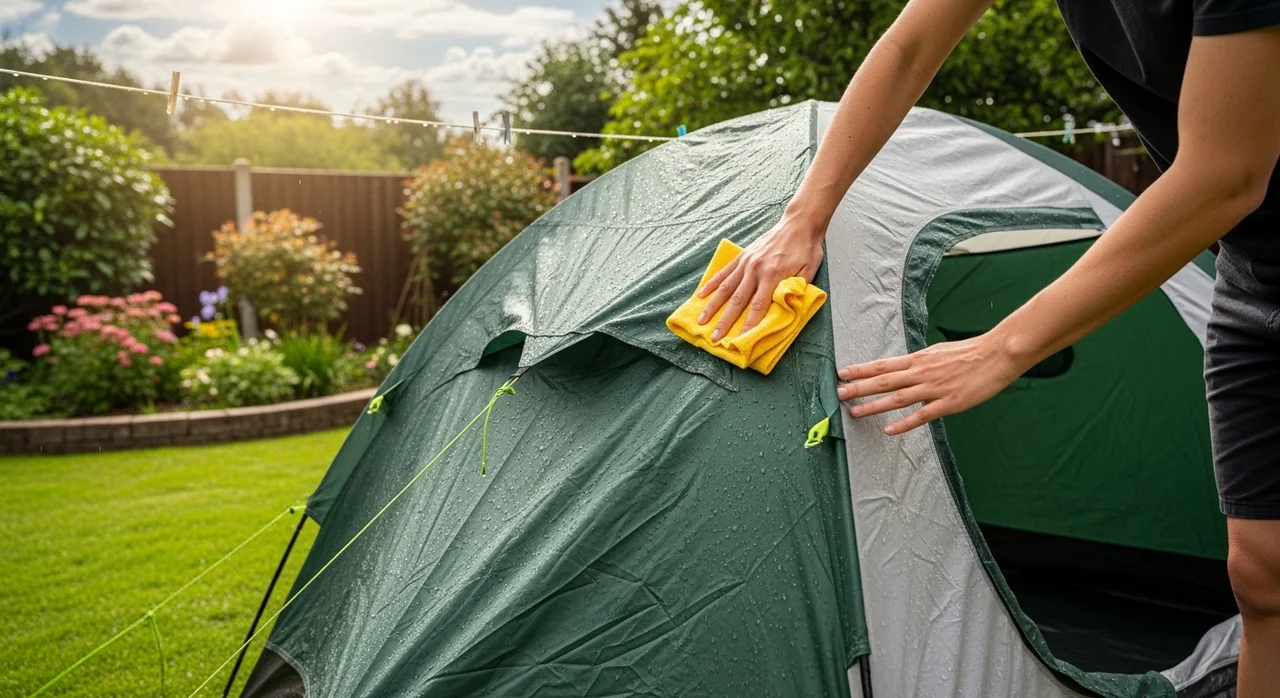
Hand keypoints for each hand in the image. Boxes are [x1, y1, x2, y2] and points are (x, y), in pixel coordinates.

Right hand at [696, 213, 825, 340]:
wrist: (799, 224)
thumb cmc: (806, 249)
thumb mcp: (809, 271)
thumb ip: (797, 289)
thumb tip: (785, 307)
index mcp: (772, 275)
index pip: (758, 306)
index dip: (749, 325)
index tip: (740, 340)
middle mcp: (755, 269)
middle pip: (737, 300)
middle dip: (725, 321)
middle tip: (715, 337)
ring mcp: (746, 262)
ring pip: (725, 287)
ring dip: (712, 306)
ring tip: (701, 320)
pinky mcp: (742, 256)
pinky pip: (723, 272)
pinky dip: (711, 284)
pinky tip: (701, 295)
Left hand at [836, 333, 1026, 434]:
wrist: (998, 354)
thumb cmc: (970, 352)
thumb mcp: (938, 352)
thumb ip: (920, 362)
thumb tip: (905, 368)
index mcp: (919, 359)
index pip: (883, 365)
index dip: (861, 369)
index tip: (842, 373)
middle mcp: (921, 372)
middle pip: (884, 381)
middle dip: (859, 387)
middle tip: (839, 394)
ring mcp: (934, 388)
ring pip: (897, 398)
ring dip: (874, 406)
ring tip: (855, 412)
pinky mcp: (948, 403)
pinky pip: (922, 415)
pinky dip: (904, 423)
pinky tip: (889, 430)